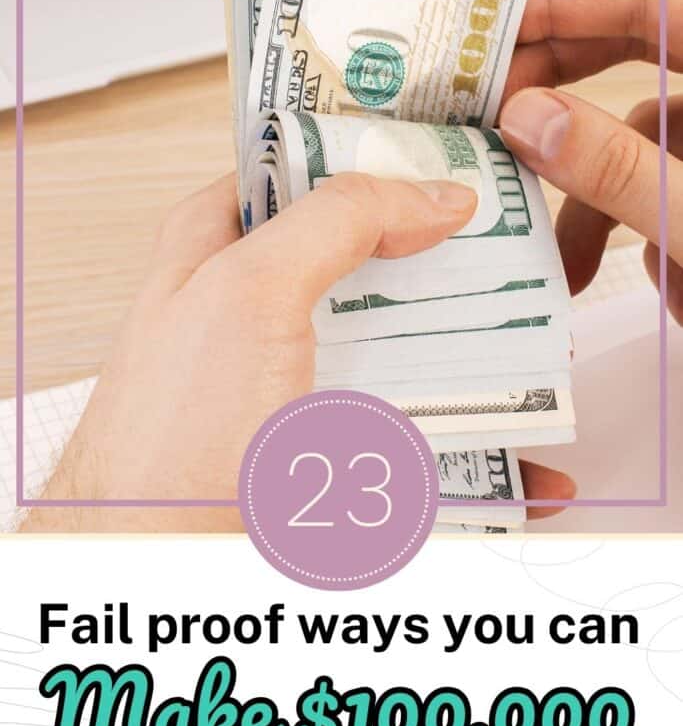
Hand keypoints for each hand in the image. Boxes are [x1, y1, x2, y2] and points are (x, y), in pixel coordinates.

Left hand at [21, 173, 573, 532]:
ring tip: (544, 368)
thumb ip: (336, 221)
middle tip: (519, 265)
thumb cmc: (173, 429)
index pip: (309, 176)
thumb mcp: (247, 290)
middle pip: (376, 271)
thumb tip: (431, 195)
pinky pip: (420, 448)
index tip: (454, 164)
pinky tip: (526, 470)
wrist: (162, 561)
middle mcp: (263, 315)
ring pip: (407, 363)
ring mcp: (302, 389)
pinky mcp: (331, 458)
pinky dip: (477, 459)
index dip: (378, 164)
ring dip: (479, 370)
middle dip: (451, 274)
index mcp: (221, 251)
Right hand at [501, 0, 682, 319]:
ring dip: (615, 218)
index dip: (557, 7)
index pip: (643, 1)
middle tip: (493, 136)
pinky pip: (681, 205)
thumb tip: (525, 118)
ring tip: (578, 276)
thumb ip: (618, 166)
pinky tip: (681, 294)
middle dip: (567, 123)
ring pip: (651, 160)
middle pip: (636, 73)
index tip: (481, 33)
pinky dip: (665, 247)